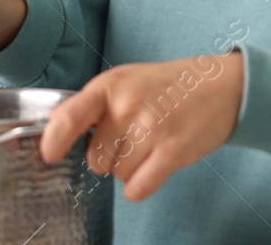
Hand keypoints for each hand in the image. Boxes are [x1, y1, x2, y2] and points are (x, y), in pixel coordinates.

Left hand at [40, 53, 243, 201]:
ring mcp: (150, 128)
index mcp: (110, 85)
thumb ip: (92, 105)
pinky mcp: (172, 150)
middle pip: (95, 159)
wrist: (221, 86)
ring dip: (130, 169)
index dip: (54, 140)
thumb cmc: (167, 86)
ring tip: (149, 146)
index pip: (70, 116)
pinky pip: (138, 188)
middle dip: (108, 157)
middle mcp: (126, 106)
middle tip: (131, 139)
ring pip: (117, 175)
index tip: (49, 154)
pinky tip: (153, 167)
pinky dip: (141, 186)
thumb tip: (55, 129)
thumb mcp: (126, 81)